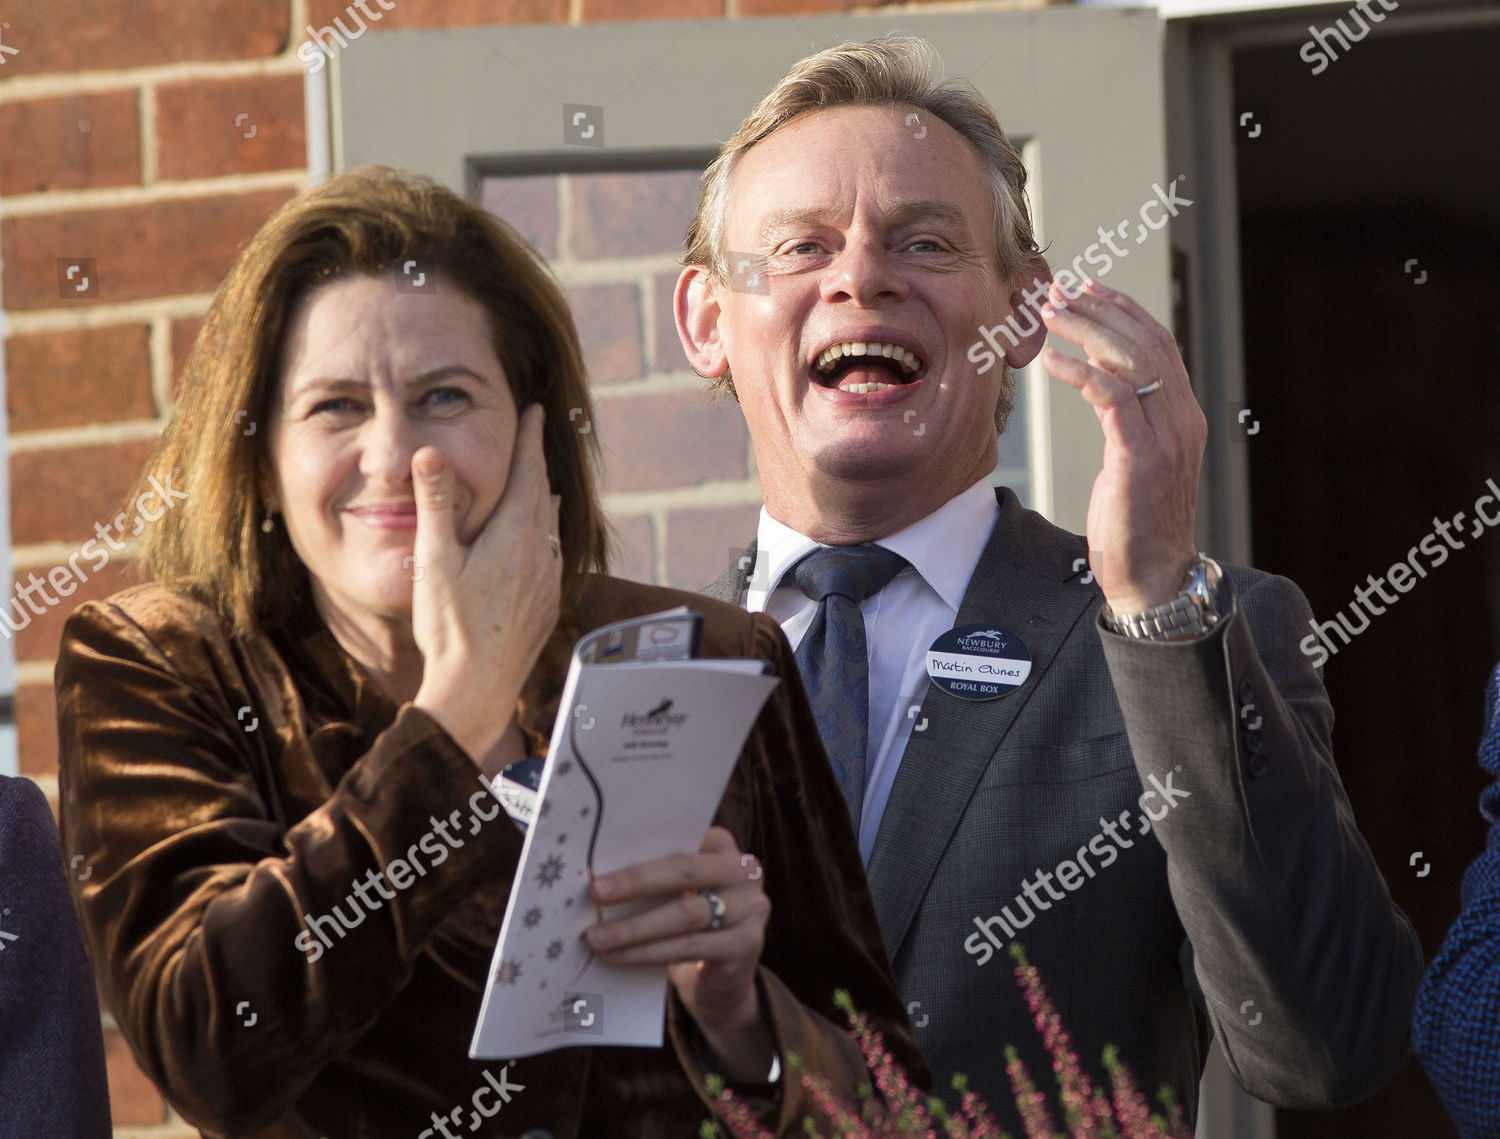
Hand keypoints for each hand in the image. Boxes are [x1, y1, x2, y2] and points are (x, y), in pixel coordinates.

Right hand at [411, 404, 562, 763]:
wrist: (478, 687)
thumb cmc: (450, 626)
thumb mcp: (435, 558)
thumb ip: (436, 503)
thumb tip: (430, 451)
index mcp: (514, 534)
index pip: (527, 471)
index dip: (529, 438)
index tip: (533, 410)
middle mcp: (541, 553)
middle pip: (542, 494)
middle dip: (537, 462)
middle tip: (535, 434)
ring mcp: (548, 580)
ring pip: (551, 525)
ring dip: (543, 498)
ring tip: (540, 482)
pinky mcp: (547, 604)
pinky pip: (553, 555)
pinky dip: (546, 534)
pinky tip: (542, 542)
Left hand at [585, 827, 773, 1080]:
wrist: (722, 982)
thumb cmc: (688, 926)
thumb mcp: (678, 892)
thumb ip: (654, 876)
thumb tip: (597, 874)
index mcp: (722, 846)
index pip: (681, 836)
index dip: (640, 846)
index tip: (599, 857)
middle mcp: (743, 871)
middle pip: (685, 870)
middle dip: (635, 882)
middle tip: (595, 892)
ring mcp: (750, 908)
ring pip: (685, 914)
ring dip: (634, 927)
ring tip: (597, 937)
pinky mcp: (747, 945)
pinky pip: (689, 947)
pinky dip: (647, 953)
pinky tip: (618, 957)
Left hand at [1039, 278, 1204, 613]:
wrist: (1153, 574)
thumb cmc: (1136, 520)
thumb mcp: (1135, 457)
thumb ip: (1128, 416)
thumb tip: (1102, 378)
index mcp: (1183, 414)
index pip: (1159, 343)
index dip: (1124, 311)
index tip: (1088, 289)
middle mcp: (1181, 418)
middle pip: (1143, 343)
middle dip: (1100, 310)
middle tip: (1059, 292)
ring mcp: (1164, 438)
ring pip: (1129, 362)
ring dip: (1087, 331)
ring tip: (1050, 314)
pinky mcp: (1139, 458)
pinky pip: (1110, 399)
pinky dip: (1080, 374)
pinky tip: (1052, 361)